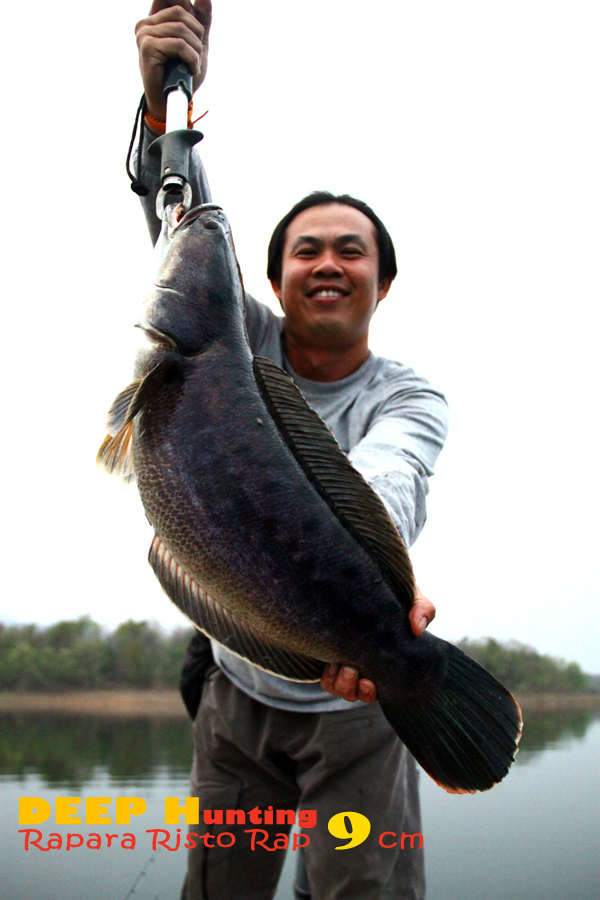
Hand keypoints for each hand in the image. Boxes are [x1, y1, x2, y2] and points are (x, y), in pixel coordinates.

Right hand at [135, 1, 211, 120]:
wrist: (171, 100)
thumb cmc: (182, 73)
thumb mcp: (196, 42)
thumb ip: (201, 19)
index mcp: (155, 18)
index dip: (187, 5)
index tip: (198, 28)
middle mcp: (146, 23)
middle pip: (181, 12)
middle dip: (196, 33)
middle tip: (197, 53)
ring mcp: (144, 34)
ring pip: (181, 29)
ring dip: (195, 50)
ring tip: (194, 64)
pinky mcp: (147, 47)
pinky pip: (178, 44)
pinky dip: (191, 58)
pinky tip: (191, 69)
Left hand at [320, 583, 435, 702]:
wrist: (369, 575)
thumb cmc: (394, 590)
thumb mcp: (412, 597)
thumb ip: (422, 609)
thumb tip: (417, 628)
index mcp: (385, 658)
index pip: (379, 689)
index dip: (371, 692)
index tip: (370, 682)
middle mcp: (365, 663)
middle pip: (357, 694)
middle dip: (353, 689)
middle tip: (352, 670)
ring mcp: (346, 659)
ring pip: (340, 689)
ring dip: (341, 684)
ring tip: (343, 666)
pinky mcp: (327, 652)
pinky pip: (326, 679)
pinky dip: (327, 676)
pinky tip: (331, 662)